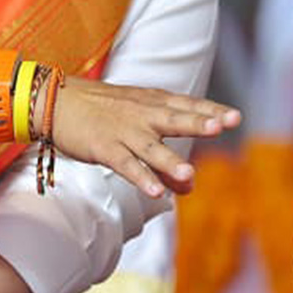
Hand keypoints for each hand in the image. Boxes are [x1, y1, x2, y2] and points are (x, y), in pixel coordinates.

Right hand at [51, 78, 240, 197]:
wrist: (58, 101)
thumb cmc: (105, 113)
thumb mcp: (138, 125)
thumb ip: (166, 158)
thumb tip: (190, 187)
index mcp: (154, 103)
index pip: (188, 105)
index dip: (211, 110)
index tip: (235, 117)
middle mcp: (143, 115)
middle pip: (174, 119)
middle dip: (197, 122)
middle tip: (220, 126)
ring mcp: (124, 131)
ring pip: (151, 147)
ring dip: (170, 161)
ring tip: (190, 176)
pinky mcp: (105, 147)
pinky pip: (125, 164)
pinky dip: (140, 177)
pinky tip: (156, 191)